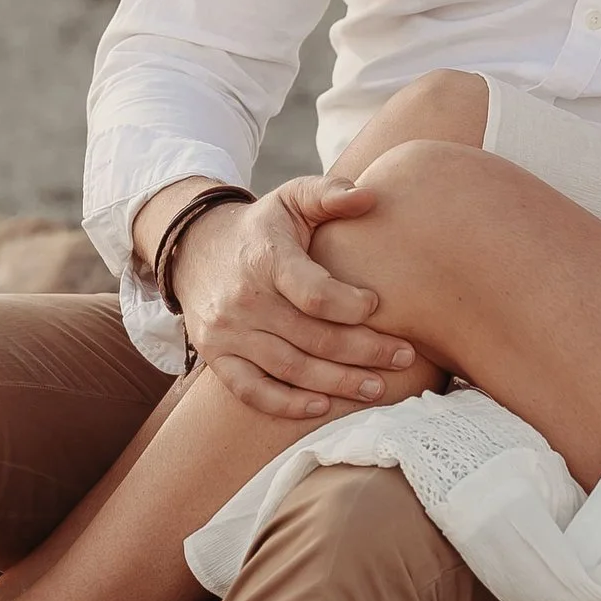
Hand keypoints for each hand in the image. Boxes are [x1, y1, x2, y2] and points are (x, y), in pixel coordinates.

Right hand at [164, 184, 419, 420]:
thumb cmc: (264, 226)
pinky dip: (287, 405)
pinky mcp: (216, 356)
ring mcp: (227, 332)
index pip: (312, 293)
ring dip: (338, 383)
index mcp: (265, 258)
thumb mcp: (291, 198)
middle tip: (403, 356)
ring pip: (289, 368)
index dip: (349, 305)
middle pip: (311, 337)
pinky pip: (252, 391)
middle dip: (363, 351)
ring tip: (378, 387)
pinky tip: (323, 406)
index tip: (379, 306)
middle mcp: (243, 299)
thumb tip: (369, 196)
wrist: (197, 248)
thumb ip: (329, 194)